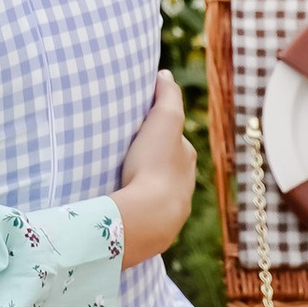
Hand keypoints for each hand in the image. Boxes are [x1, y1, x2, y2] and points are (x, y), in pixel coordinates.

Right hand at [113, 72, 196, 269]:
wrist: (149, 216)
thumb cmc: (156, 165)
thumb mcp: (163, 120)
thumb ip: (167, 95)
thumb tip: (165, 74)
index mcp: (186, 160)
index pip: (174, 140)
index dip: (158, 131)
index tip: (140, 129)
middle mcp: (184, 186)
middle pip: (167, 168)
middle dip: (152, 162)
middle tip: (127, 156)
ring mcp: (171, 211)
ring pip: (156, 193)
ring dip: (143, 187)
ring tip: (121, 182)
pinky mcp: (155, 232)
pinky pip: (145, 214)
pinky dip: (137, 208)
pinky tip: (123, 207)